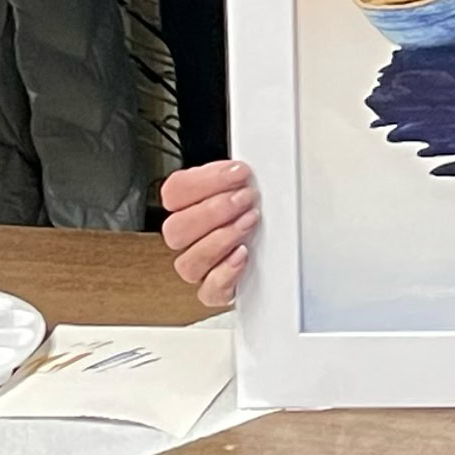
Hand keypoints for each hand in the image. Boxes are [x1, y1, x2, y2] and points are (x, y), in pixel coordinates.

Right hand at [161, 158, 258, 304]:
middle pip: (174, 229)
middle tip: (245, 199)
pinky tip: (242, 256)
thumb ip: (241, 175)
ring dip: (219, 240)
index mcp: (191, 206)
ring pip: (186, 263)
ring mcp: (202, 267)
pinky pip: (208, 291)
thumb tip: (251, 163)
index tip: (238, 172)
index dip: (202, 181)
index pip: (174, 192)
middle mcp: (191, 238)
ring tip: (248, 224)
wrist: (281, 251)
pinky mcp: (217, 291)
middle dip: (213, 210)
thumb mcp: (253, 186)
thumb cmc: (264, 213)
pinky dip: (224, 273)